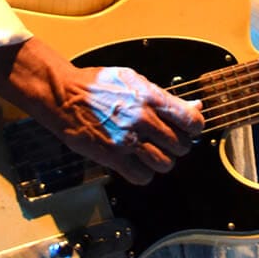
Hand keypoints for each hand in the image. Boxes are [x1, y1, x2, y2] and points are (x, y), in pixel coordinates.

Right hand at [46, 64, 204, 184]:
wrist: (63, 95)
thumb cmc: (97, 85)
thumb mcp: (135, 80)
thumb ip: (166, 97)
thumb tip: (194, 106)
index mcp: (150, 98)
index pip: (191, 121)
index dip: (194, 128)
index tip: (189, 130)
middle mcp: (142, 119)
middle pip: (181, 146)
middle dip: (177, 145)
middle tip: (167, 141)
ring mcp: (128, 140)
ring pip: (165, 164)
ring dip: (161, 161)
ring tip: (152, 153)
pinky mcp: (113, 157)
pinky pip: (142, 176)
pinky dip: (143, 173)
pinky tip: (137, 163)